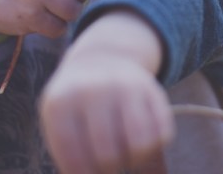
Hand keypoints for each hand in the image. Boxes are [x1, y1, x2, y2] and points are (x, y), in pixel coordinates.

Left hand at [40, 48, 173, 172]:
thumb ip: (70, 153)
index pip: (74, 158)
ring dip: (134, 160)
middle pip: (108, 154)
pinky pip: (162, 134)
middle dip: (109, 169)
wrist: (102, 60)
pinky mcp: (153, 91)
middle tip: (107, 165)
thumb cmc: (77, 105)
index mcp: (62, 103)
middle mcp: (95, 91)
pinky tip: (140, 142)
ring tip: (126, 157)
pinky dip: (154, 147)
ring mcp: (127, 88)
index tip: (88, 171)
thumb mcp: (60, 120)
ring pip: (140, 144)